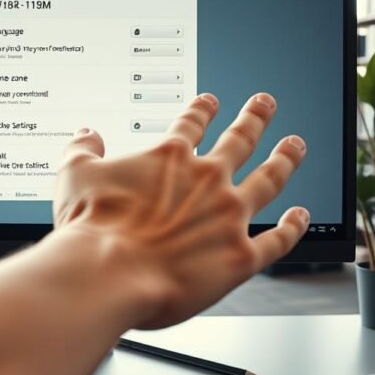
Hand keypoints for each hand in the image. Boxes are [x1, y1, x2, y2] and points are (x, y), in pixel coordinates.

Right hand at [52, 93, 308, 328]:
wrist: (106, 273)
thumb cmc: (90, 229)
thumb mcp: (74, 175)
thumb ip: (82, 149)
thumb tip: (86, 134)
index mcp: (170, 158)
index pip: (192, 123)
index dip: (202, 109)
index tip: (211, 101)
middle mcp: (207, 180)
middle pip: (241, 139)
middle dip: (255, 118)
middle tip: (266, 104)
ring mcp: (229, 217)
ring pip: (270, 180)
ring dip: (285, 160)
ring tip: (295, 147)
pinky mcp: (241, 257)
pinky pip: (277, 240)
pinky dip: (293, 228)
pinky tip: (301, 217)